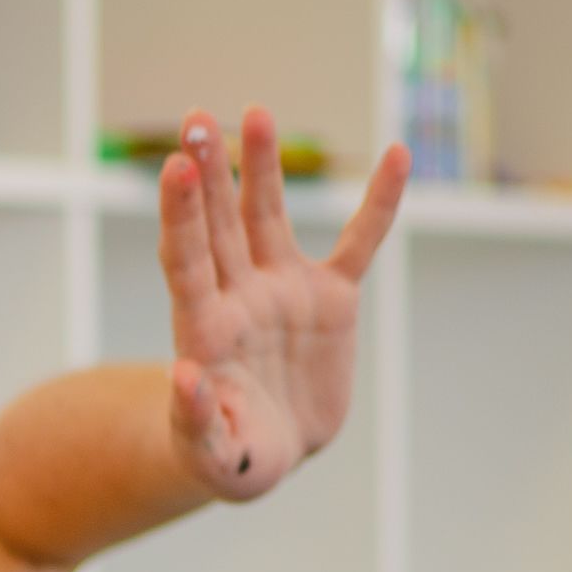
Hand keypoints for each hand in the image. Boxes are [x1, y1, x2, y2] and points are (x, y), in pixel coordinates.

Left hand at [157, 107, 404, 501]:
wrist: (268, 454)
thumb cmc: (230, 459)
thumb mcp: (210, 454)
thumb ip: (195, 420)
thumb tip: (182, 376)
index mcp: (204, 331)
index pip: (186, 260)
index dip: (182, 214)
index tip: (174, 165)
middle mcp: (238, 297)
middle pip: (218, 225)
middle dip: (209, 172)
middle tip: (198, 116)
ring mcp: (282, 290)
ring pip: (267, 217)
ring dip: (261, 166)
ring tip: (254, 112)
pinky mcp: (330, 298)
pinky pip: (358, 243)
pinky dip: (378, 204)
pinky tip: (397, 156)